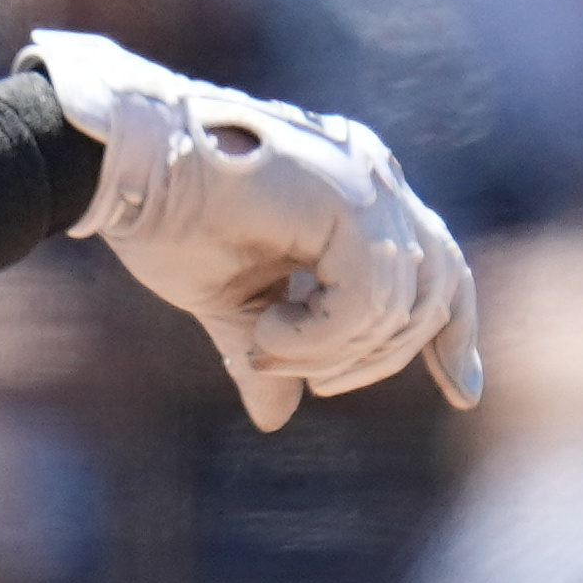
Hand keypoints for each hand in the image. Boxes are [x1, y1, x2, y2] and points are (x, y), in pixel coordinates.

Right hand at [27, 31, 483, 431]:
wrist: (120, 163)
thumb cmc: (164, 217)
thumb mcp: (230, 302)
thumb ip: (269, 351)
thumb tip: (277, 418)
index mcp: (361, 192)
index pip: (440, 267)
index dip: (453, 334)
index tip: (462, 394)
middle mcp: (375, 178)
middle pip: (436, 290)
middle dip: (382, 357)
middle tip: (319, 382)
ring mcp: (364, 183)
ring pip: (399, 305)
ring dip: (332, 352)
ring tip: (264, 349)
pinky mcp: (343, 200)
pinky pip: (366, 300)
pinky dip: (318, 337)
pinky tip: (267, 332)